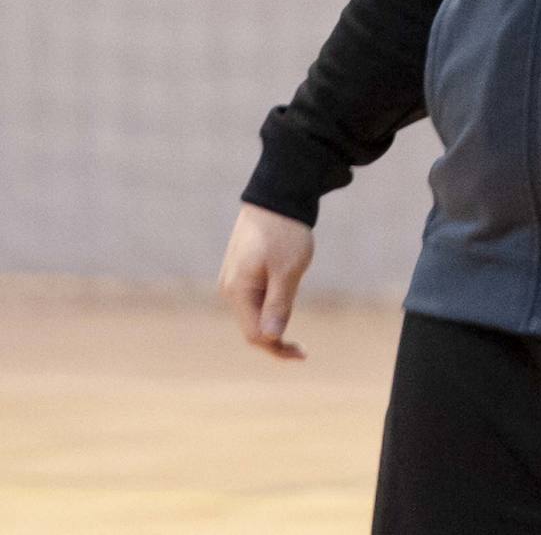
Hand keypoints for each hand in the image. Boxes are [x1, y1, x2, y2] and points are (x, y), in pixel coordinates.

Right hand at [217, 203, 313, 360]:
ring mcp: (234, 278)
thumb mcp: (288, 270)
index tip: (302, 354)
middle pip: (253, 327)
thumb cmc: (284, 232)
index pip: (255, 335)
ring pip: (256, 311)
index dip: (277, 348)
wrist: (277, 194)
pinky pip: (257, 296)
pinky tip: (288, 285)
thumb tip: (271, 338)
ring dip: (277, 314)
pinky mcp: (242, 269)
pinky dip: (273, 301)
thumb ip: (279, 304)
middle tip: (302, 345)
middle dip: (277, 334)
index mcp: (237, 291)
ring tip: (295, 288)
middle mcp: (230, 288)